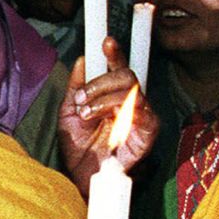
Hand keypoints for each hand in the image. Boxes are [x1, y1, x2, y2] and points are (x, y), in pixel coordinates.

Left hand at [58, 39, 156, 195]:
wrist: (81, 177)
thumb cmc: (79, 148)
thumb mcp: (69, 112)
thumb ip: (76, 86)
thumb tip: (82, 59)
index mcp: (111, 95)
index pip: (117, 68)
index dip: (115, 53)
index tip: (105, 42)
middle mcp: (129, 102)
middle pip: (126, 74)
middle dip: (101, 80)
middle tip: (82, 97)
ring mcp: (141, 116)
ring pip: (132, 90)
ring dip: (104, 97)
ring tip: (86, 112)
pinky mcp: (149, 132)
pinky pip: (143, 112)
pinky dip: (121, 111)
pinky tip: (105, 122)